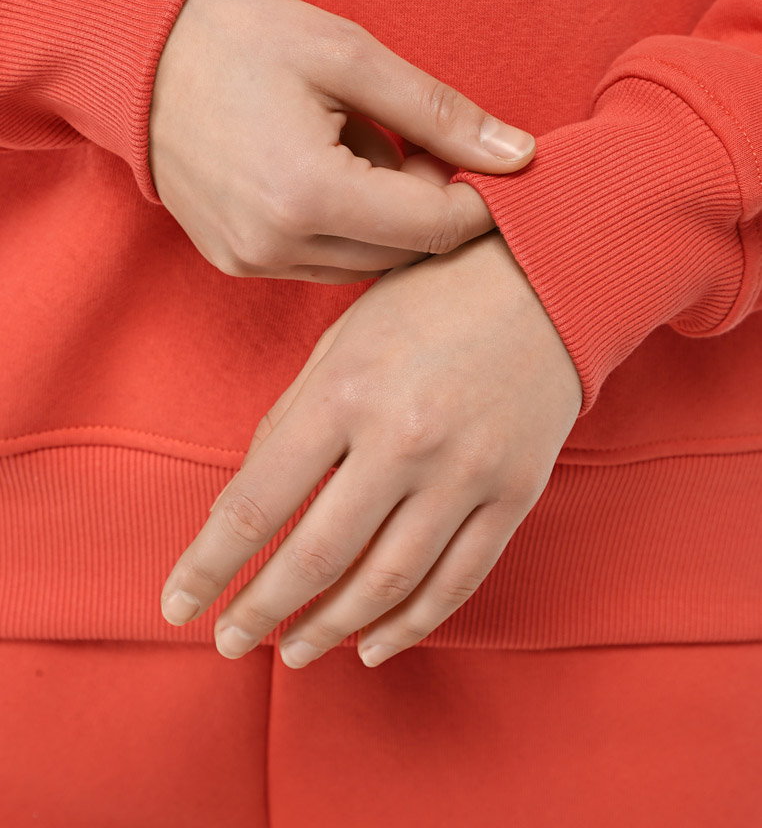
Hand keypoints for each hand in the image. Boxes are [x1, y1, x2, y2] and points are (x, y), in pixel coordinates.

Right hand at [148, 0, 535, 282]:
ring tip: (356, 150)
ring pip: (367, 262)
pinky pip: (323, 262)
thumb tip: (521, 156)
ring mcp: (253, 261)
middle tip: (408, 140)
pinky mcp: (238, 262)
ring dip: (385, 217)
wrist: (134, 55)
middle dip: (427, 204)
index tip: (490, 165)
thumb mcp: (350, 56)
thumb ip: (441, 113)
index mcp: (309, 194)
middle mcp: (278, 245)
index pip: (436, 228)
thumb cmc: (239, 39)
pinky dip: (345, 227)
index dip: (479, 200)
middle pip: (404, 253)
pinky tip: (325, 174)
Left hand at [159, 230, 582, 665]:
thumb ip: (289, 419)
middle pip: (316, 557)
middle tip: (229, 643)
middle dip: (261, 611)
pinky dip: (411, 625)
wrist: (549, 281)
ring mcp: (466, 473)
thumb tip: (241, 504)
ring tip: (295, 652)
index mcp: (346, 392)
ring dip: (331, 629)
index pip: (257, 503)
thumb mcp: (342, 337)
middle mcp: (404, 440)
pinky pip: (457, 581)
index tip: (178, 605)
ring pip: (387, 583)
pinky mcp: (514, 495)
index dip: (209, 565)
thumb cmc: (429, 300)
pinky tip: (374, 646)